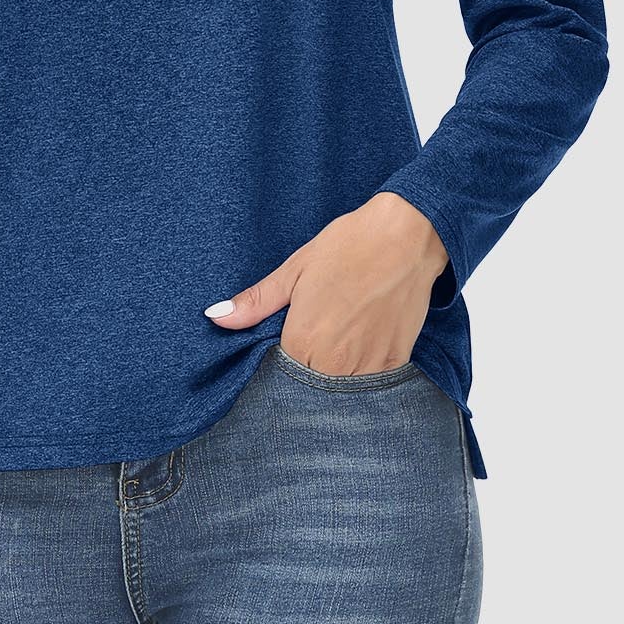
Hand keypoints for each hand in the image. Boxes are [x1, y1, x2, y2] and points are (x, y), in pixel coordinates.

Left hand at [205, 192, 449, 374]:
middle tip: (318, 332)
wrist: (407, 236)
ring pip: (341, 387)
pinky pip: (371, 382)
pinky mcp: (396, 361)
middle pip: (310, 383)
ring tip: (340, 334)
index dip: (280, 359)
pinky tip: (361, 340)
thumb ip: (256, 302)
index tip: (286, 342)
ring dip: (335, 372)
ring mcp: (368, 365)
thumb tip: (216, 318)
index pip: (279, 373)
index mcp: (304, 340)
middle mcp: (335, 363)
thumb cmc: (349, 246)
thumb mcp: (295, 269)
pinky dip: (362, 368)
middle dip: (307, 366)